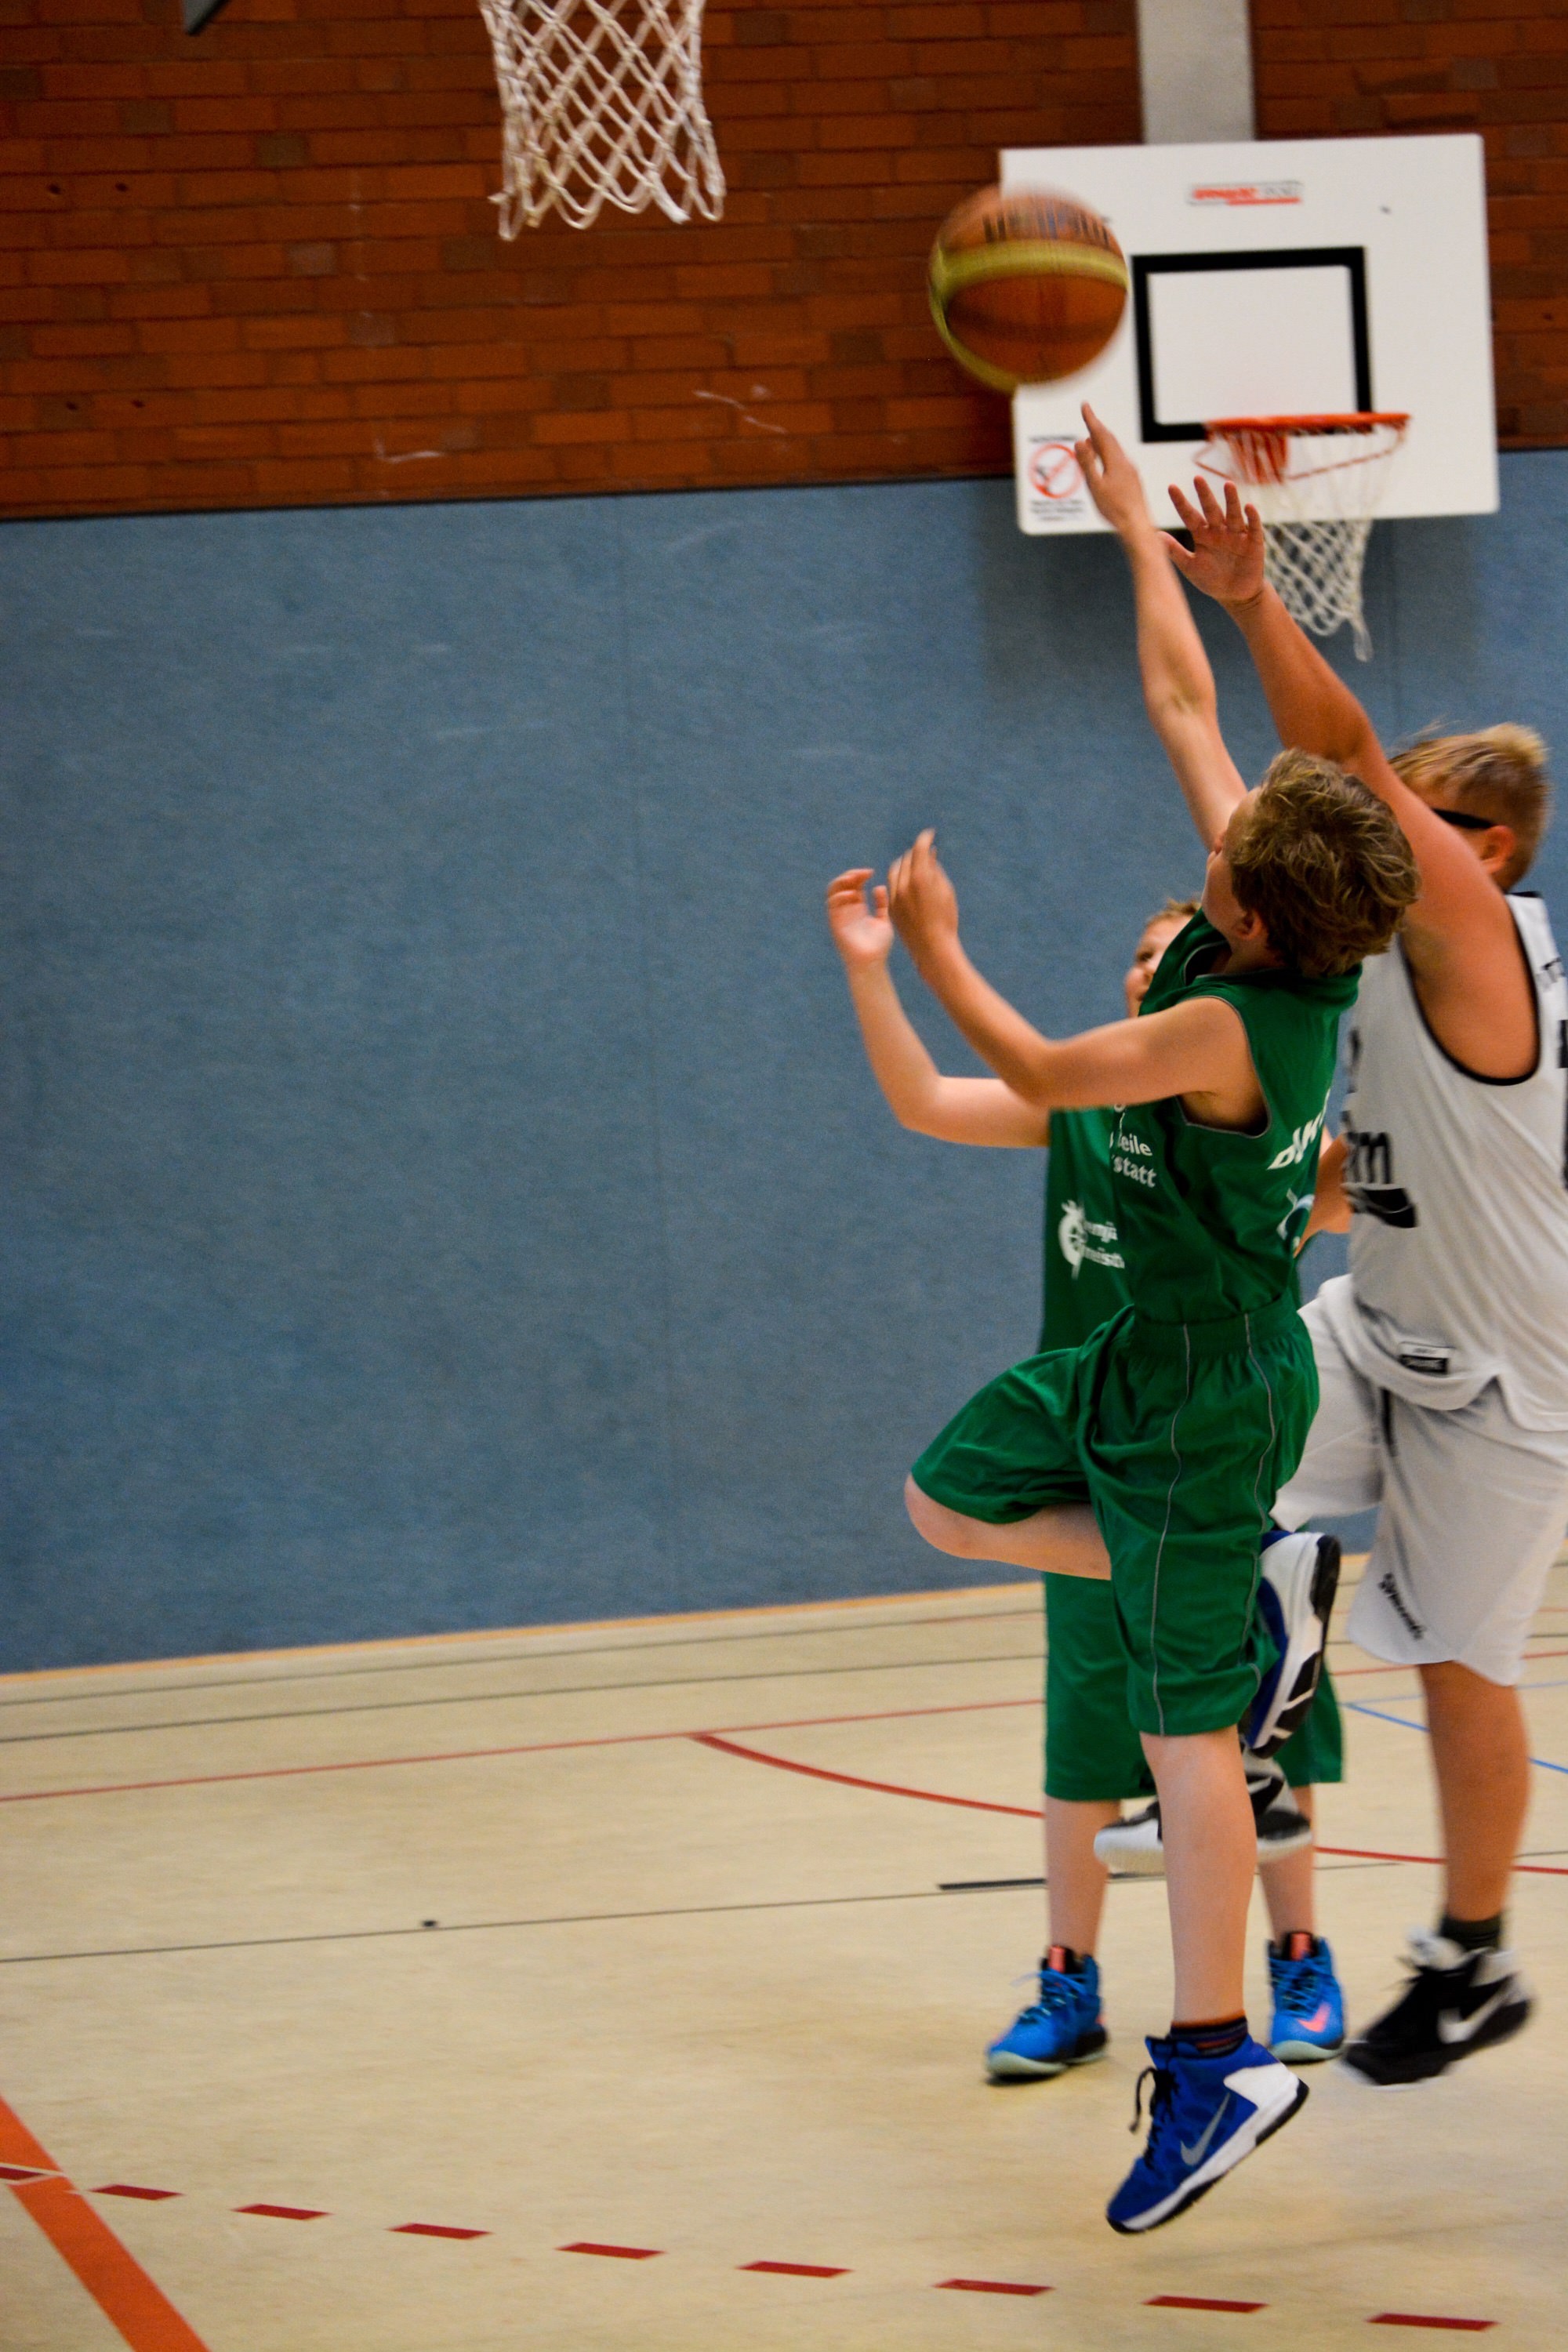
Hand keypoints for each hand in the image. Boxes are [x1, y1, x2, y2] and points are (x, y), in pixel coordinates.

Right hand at [825, 867, 893, 969]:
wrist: (872, 963)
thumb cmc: (879, 946)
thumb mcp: (883, 920)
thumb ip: (882, 904)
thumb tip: (878, 886)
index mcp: (858, 907)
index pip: (854, 885)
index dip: (859, 875)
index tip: (870, 872)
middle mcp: (847, 909)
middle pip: (842, 885)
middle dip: (850, 875)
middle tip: (862, 873)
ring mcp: (840, 915)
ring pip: (833, 892)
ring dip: (841, 882)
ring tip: (853, 878)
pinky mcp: (835, 923)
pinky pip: (831, 905)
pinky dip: (839, 896)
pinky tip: (851, 894)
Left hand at [886, 829, 959, 968]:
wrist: (932, 947)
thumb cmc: (946, 919)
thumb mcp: (946, 891)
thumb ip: (935, 869)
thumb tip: (930, 853)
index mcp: (921, 878)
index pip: (919, 849)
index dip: (924, 838)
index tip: (930, 834)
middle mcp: (904, 885)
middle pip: (906, 859)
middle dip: (916, 853)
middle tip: (924, 850)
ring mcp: (894, 896)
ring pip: (895, 871)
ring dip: (905, 864)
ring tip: (915, 864)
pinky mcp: (890, 907)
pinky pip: (892, 886)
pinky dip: (900, 879)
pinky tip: (908, 881)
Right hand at [1074, 403, 1150, 535]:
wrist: (1137, 527)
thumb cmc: (1115, 510)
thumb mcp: (1096, 487)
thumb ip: (1087, 463)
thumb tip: (1081, 441)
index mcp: (1116, 462)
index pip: (1101, 434)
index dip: (1092, 419)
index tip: (1085, 405)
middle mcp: (1125, 463)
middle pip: (1109, 439)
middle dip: (1097, 426)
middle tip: (1088, 415)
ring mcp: (1130, 472)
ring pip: (1114, 450)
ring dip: (1102, 440)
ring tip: (1092, 436)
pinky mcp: (1132, 481)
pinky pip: (1118, 460)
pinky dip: (1108, 454)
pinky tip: (1105, 460)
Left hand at [1162, 474, 1265, 606]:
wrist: (1235, 595)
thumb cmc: (1212, 580)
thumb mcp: (1191, 567)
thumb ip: (1175, 552)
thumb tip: (1154, 537)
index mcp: (1203, 535)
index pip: (1190, 515)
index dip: (1181, 503)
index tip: (1171, 487)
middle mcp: (1219, 530)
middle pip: (1211, 509)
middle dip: (1204, 495)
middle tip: (1197, 478)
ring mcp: (1236, 535)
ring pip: (1233, 514)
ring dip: (1231, 500)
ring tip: (1228, 485)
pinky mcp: (1253, 542)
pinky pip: (1253, 527)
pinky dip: (1252, 518)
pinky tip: (1248, 507)